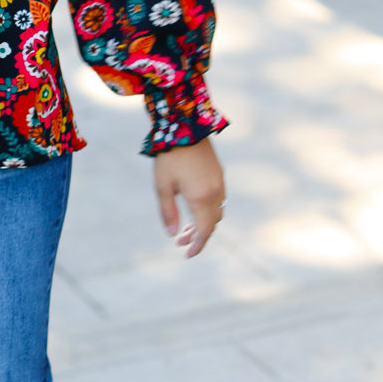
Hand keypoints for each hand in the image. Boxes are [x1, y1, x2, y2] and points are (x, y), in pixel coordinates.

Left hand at [153, 138, 224, 258]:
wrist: (185, 126)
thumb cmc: (169, 157)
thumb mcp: (162, 186)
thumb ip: (168, 212)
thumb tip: (173, 235)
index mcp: (201, 198)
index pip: (204, 231)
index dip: (198, 245)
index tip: (188, 254)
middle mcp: (215, 192)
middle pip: (212, 224)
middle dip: (198, 236)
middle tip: (181, 242)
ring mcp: (220, 183)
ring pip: (216, 212)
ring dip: (203, 223)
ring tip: (185, 228)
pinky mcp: (219, 174)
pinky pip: (218, 200)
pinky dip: (208, 211)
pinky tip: (194, 208)